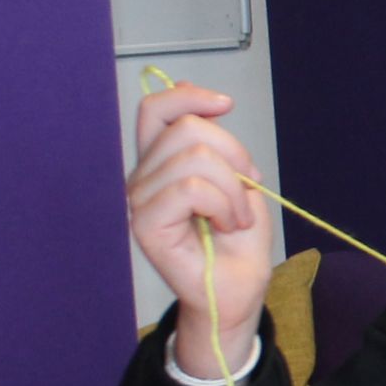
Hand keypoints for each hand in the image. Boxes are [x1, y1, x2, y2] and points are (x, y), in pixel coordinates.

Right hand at [128, 82, 273, 377]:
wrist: (239, 288)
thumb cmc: (237, 240)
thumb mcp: (237, 177)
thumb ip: (215, 141)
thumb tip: (201, 98)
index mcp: (160, 162)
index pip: (155, 109)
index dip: (189, 96)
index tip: (225, 105)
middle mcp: (142, 178)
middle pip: (186, 128)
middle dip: (234, 155)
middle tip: (247, 190)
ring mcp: (139, 201)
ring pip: (195, 157)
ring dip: (233, 188)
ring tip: (236, 217)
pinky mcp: (144, 225)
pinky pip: (191, 189)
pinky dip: (223, 205)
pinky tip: (226, 225)